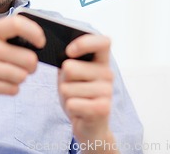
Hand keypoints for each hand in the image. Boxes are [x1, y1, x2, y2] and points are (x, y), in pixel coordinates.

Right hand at [0, 15, 45, 105]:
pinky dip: (11, 88)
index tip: (40, 42)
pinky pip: (13, 89)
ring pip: (23, 76)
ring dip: (19, 78)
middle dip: (31, 65)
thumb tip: (36, 42)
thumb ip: (3, 35)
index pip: (18, 24)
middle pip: (28, 58)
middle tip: (25, 66)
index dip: (35, 32)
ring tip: (6, 74)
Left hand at [58, 34, 116, 150]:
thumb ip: (68, 61)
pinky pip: (71, 103)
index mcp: (101, 61)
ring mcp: (107, 92)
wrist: (91, 127)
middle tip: (73, 89)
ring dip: (66, 97)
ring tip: (77, 101)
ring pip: (67, 88)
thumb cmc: (78, 96)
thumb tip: (61, 53)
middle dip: (63, 80)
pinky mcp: (103, 109)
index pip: (102, 41)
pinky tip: (80, 112)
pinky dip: (70, 108)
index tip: (69, 51)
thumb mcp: (71, 75)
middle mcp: (108, 74)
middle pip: (69, 68)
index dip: (84, 43)